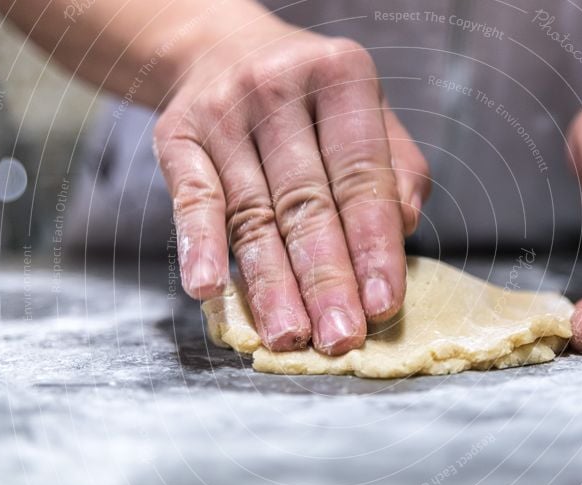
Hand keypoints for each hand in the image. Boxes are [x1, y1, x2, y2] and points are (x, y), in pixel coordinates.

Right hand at [153, 20, 429, 354]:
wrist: (224, 49)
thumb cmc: (311, 100)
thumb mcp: (366, 112)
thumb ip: (396, 168)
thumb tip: (404, 229)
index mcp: (342, 78)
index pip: (363, 177)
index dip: (373, 246)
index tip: (383, 304)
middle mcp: (281, 89)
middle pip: (307, 203)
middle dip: (326, 279)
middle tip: (340, 337)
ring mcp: (224, 112)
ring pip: (253, 214)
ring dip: (271, 283)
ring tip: (289, 336)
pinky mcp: (177, 135)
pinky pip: (191, 199)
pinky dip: (199, 245)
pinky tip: (207, 289)